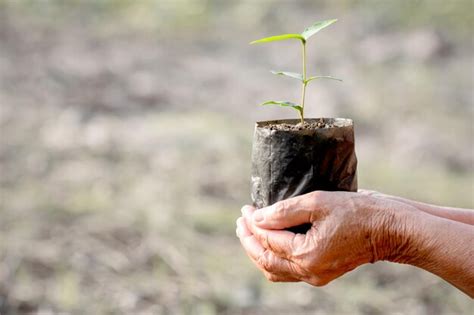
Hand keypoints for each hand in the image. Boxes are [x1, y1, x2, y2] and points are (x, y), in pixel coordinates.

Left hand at [236, 191, 411, 285]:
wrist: (390, 229)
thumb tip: (258, 217)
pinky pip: (288, 271)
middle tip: (241, 221)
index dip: (252, 223)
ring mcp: (315, 275)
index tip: (246, 208)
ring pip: (274, 269)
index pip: (267, 240)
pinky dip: (273, 258)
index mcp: (306, 254)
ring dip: (258, 250)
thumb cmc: (359, 212)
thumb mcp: (318, 202)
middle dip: (249, 240)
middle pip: (265, 260)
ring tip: (248, 231)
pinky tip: (269, 243)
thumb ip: (284, 211)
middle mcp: (308, 271)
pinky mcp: (321, 272)